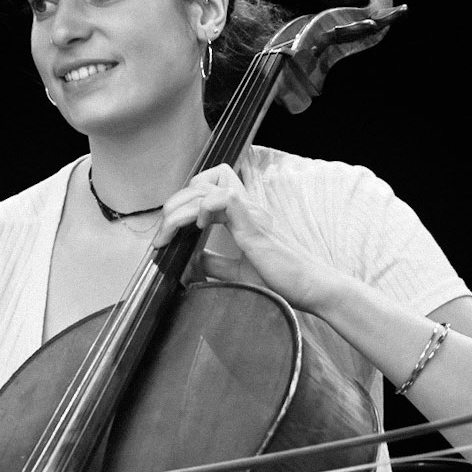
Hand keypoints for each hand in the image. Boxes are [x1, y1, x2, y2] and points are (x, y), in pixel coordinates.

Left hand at [154, 163, 338, 313]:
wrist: (310, 289)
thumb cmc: (281, 281)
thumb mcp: (237, 272)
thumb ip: (214, 264)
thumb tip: (190, 261)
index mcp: (242, 216)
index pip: (209, 186)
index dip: (185, 200)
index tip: (171, 229)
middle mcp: (246, 208)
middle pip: (202, 183)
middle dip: (174, 205)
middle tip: (162, 235)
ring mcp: (251, 213)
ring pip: (206, 188)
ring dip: (180, 209)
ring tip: (169, 232)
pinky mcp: (254, 225)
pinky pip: (224, 198)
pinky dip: (204, 208)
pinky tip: (199, 228)